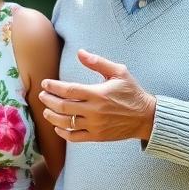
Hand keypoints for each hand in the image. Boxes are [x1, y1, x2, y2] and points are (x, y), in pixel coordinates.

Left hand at [40, 49, 156, 142]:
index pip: (68, 90)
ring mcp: (95, 125)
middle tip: (42, 95)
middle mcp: (94, 111)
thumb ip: (98, 62)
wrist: (146, 117)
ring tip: (46, 110)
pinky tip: (58, 127)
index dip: (53, 87)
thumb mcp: (119, 72)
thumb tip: (80, 52)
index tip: (45, 84)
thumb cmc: (132, 92)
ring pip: (66, 123)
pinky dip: (63, 133)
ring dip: (52, 116)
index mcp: (98, 93)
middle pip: (62, 107)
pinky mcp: (97, 136)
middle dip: (48, 100)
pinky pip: (75, 137)